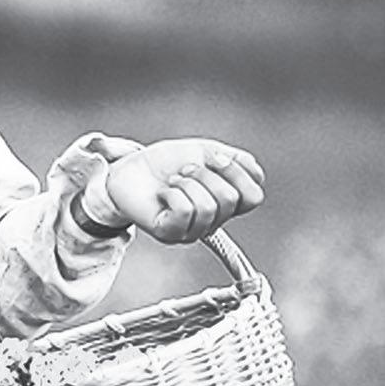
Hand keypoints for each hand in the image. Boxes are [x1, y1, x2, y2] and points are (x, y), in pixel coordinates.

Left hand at [93, 140, 264, 245]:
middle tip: (185, 170)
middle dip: (205, 174)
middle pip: (231, 200)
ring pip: (208, 207)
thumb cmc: (166, 162)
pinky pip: (185, 211)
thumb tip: (255, 173)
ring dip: (187, 183)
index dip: (237, 172)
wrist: (129, 167)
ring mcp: (192, 230)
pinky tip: (163, 194)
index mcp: (225, 202)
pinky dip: (172, 193)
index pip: (254, 196)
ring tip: (174, 181)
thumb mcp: (206, 151)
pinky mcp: (170, 233)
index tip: (215, 159)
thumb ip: (236, 160)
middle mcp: (213, 220)